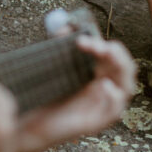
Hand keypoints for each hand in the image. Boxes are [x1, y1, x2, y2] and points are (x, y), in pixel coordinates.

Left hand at [16, 35, 136, 151]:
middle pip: (124, 68)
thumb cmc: (42, 94)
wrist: (26, 123)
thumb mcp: (52, 66)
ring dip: (120, 69)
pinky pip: (114, 112)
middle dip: (115, 54)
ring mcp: (101, 106)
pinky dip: (114, 97)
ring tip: (107, 55)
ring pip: (125, 88)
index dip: (102, 44)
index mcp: (97, 72)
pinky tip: (105, 86)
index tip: (81, 40)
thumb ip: (60, 45)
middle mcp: (103, 88)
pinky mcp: (95, 123)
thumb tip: (66, 27)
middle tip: (99, 47)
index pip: (112, 54)